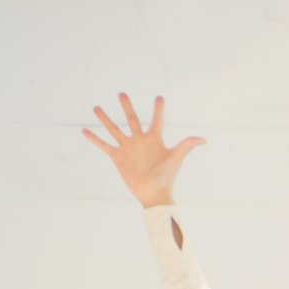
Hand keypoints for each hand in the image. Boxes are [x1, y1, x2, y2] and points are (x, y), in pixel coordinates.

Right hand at [82, 94, 203, 207]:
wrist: (154, 193)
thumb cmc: (167, 177)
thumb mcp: (176, 158)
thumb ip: (187, 145)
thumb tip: (204, 139)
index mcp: (154, 140)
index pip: (157, 120)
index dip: (159, 109)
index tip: (159, 97)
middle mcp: (140, 141)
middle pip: (132, 120)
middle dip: (127, 107)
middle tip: (122, 93)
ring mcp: (127, 148)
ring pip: (114, 129)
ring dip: (105, 119)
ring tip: (96, 107)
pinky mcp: (118, 157)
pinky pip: (103, 145)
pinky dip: (94, 138)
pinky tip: (84, 130)